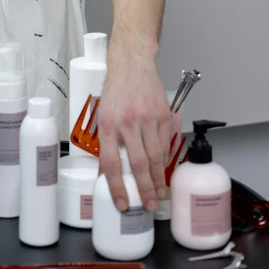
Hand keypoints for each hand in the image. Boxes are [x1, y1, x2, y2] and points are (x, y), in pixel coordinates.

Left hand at [98, 55, 170, 212]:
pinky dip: (165, 159)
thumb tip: (108, 170)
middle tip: (149, 205)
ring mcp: (147, 119)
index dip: (116, 187)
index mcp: (108, 124)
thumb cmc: (116, 88)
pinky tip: (163, 168)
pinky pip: (165, 143)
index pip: (111, 163)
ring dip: (158, 179)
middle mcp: (127, 122)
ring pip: (155, 157)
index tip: (122, 203)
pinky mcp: (162, 115)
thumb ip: (106, 142)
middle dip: (145, 190)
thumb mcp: (103, 114)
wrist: (132, 63)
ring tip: (159, 192)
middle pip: (138, 164)